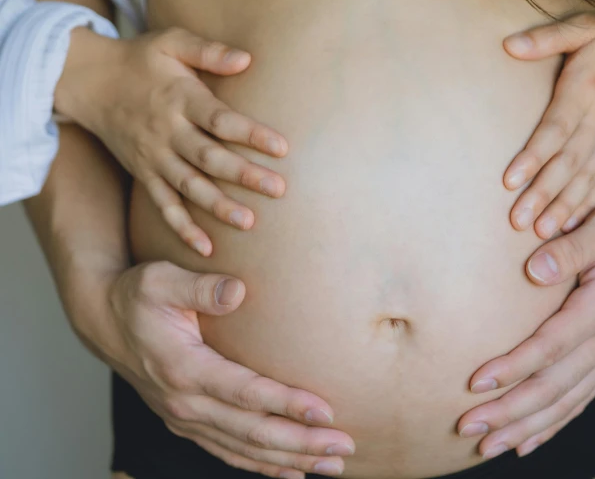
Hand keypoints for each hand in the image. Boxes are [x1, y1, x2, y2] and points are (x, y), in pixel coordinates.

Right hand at [56, 27, 288, 256]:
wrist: (88, 81)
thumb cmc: (140, 59)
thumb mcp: (171, 42)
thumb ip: (208, 51)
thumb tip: (247, 59)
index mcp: (180, 99)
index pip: (220, 120)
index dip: (251, 134)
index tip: (282, 148)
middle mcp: (167, 132)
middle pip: (209, 158)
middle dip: (244, 175)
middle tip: (278, 190)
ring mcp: (154, 157)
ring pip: (189, 186)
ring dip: (218, 206)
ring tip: (248, 222)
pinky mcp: (143, 174)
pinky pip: (163, 205)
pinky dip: (182, 227)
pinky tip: (205, 248)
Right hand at [99, 262, 353, 477]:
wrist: (105, 320)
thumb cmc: (138, 296)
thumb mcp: (160, 280)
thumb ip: (199, 287)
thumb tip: (237, 290)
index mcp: (183, 368)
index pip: (245, 393)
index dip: (286, 404)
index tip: (325, 411)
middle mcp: (184, 402)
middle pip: (252, 432)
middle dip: (301, 442)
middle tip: (344, 447)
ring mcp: (185, 418)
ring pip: (244, 449)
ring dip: (290, 459)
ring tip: (331, 465)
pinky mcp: (188, 422)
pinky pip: (228, 451)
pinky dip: (261, 465)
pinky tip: (291, 471)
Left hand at [457, 193, 594, 457]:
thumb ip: (572, 247)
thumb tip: (536, 269)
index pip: (552, 347)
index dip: (514, 367)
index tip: (476, 382)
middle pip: (554, 388)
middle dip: (509, 411)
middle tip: (467, 426)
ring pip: (563, 404)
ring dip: (524, 427)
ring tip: (485, 445)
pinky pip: (577, 403)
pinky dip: (550, 426)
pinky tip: (523, 442)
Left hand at [502, 12, 594, 238]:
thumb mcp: (584, 28)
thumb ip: (546, 37)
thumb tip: (507, 44)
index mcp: (587, 90)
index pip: (556, 129)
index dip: (533, 156)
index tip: (510, 181)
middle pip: (569, 163)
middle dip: (542, 194)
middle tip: (516, 221)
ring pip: (586, 180)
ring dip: (562, 208)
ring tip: (538, 232)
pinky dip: (587, 206)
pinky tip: (569, 227)